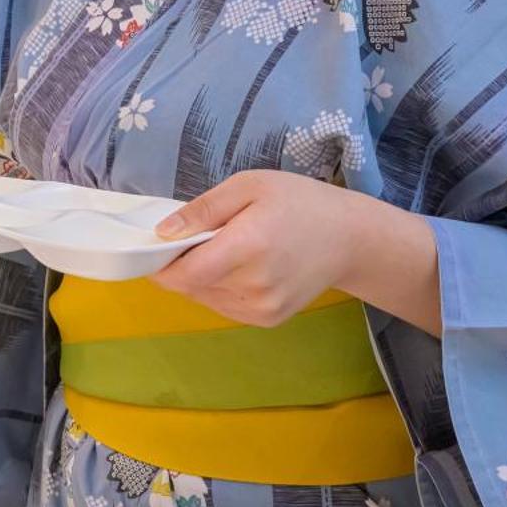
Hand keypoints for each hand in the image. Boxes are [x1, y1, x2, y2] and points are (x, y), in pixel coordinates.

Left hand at [152, 170, 440, 334]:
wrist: (350, 239)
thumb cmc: (298, 202)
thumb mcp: (248, 186)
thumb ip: (203, 210)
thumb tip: (162, 233)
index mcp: (248, 247)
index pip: (184, 274)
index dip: (160, 264)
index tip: (156, 245)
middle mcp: (254, 286)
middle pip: (190, 286)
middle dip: (181, 264)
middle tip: (199, 236)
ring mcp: (263, 309)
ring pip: (203, 298)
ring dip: (199, 277)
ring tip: (224, 249)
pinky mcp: (268, 320)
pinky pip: (222, 307)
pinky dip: (218, 289)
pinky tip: (238, 267)